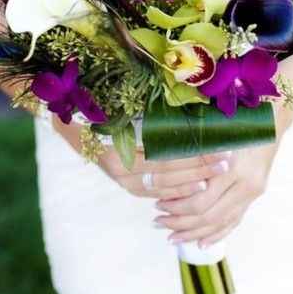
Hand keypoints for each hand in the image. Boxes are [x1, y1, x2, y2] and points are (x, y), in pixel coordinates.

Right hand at [52, 113, 231, 200]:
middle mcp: (119, 170)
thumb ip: (151, 111)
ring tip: (214, 176)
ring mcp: (120, 179)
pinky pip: (151, 191)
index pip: (166, 159)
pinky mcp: (122, 182)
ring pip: (161, 188)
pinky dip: (173, 192)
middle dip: (199, 170)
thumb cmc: (95, 108)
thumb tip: (188, 101)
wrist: (67, 123)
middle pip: (167, 175)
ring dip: (190, 183)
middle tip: (226, 163)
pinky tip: (192, 188)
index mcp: (118, 150)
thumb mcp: (121, 106)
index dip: (193, 157)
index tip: (219, 150)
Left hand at [154, 103, 292, 246]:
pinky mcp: (253, 198)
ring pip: (220, 223)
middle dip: (181, 223)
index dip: (177, 206)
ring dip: (194, 233)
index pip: (201, 200)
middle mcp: (244, 185)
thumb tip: (162, 169)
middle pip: (209, 216)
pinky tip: (200, 243)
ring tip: (172, 237)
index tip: (158, 204)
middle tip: (158, 222)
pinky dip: (216, 234)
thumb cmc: (237, 125)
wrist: (270, 126)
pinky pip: (234, 222)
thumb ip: (196, 155)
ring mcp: (251, 194)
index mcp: (232, 168)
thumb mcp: (216, 135)